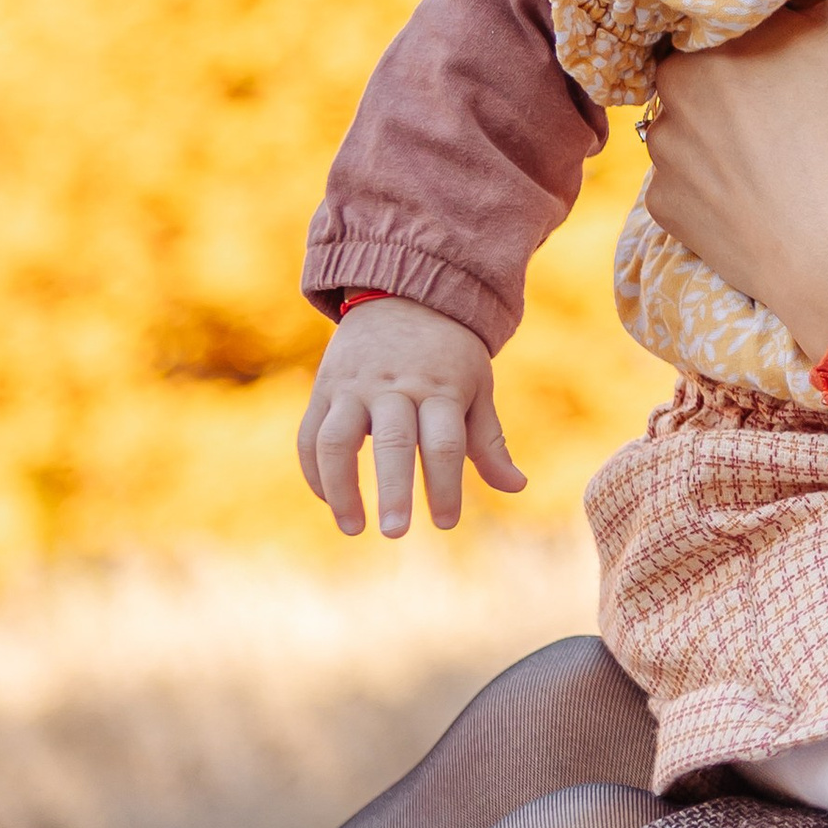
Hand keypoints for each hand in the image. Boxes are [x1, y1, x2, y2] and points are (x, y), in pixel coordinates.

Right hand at [297, 297, 524, 536]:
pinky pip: (310, 435)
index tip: (446, 523)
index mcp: (441, 388)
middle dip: (394, 489)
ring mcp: (354, 386)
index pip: (444, 443)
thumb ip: (489, 441)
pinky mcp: (325, 388)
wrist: (401, 294)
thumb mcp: (476, 387)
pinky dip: (315, 472)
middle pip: (392, 442)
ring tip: (352, 528)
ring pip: (337, 440)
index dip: (446, 485)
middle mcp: (395, 386)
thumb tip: (517, 487)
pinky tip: (330, 501)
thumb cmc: (448, 354)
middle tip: (397, 533)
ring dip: (341, 487)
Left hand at [643, 0, 827, 361]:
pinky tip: (769, 183)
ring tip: (787, 130)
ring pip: (688, 119)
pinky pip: (689, 184)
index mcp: (700, 39)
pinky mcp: (674, 222)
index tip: (776, 7)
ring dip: (726, 120)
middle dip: (737, 58)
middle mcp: (662, 98)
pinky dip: (722, 180)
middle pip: (696, 57)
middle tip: (794, 69)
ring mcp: (663, 165)